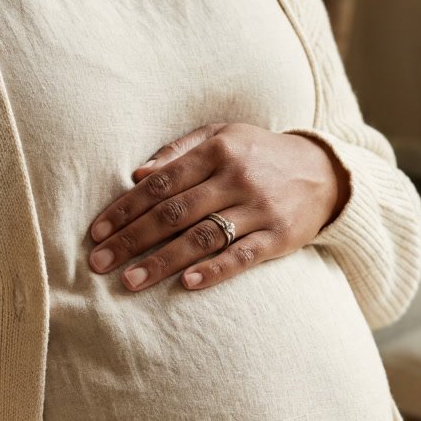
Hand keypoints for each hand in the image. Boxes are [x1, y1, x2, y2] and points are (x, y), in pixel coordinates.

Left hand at [86, 122, 349, 293]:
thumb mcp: (223, 136)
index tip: (96, 232)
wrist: (324, 173)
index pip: (160, 184)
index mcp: (218, 150)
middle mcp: (237, 177)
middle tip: (99, 263)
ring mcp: (259, 208)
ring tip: (130, 281)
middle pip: (174, 213)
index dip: (125, 209)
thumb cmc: (260, 155)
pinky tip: (187, 284)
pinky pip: (242, 257)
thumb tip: (136, 175)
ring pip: (201, 237)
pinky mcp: (279, 237)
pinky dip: (215, 271)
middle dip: (132, 239)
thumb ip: (180, 151)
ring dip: (162, 261)